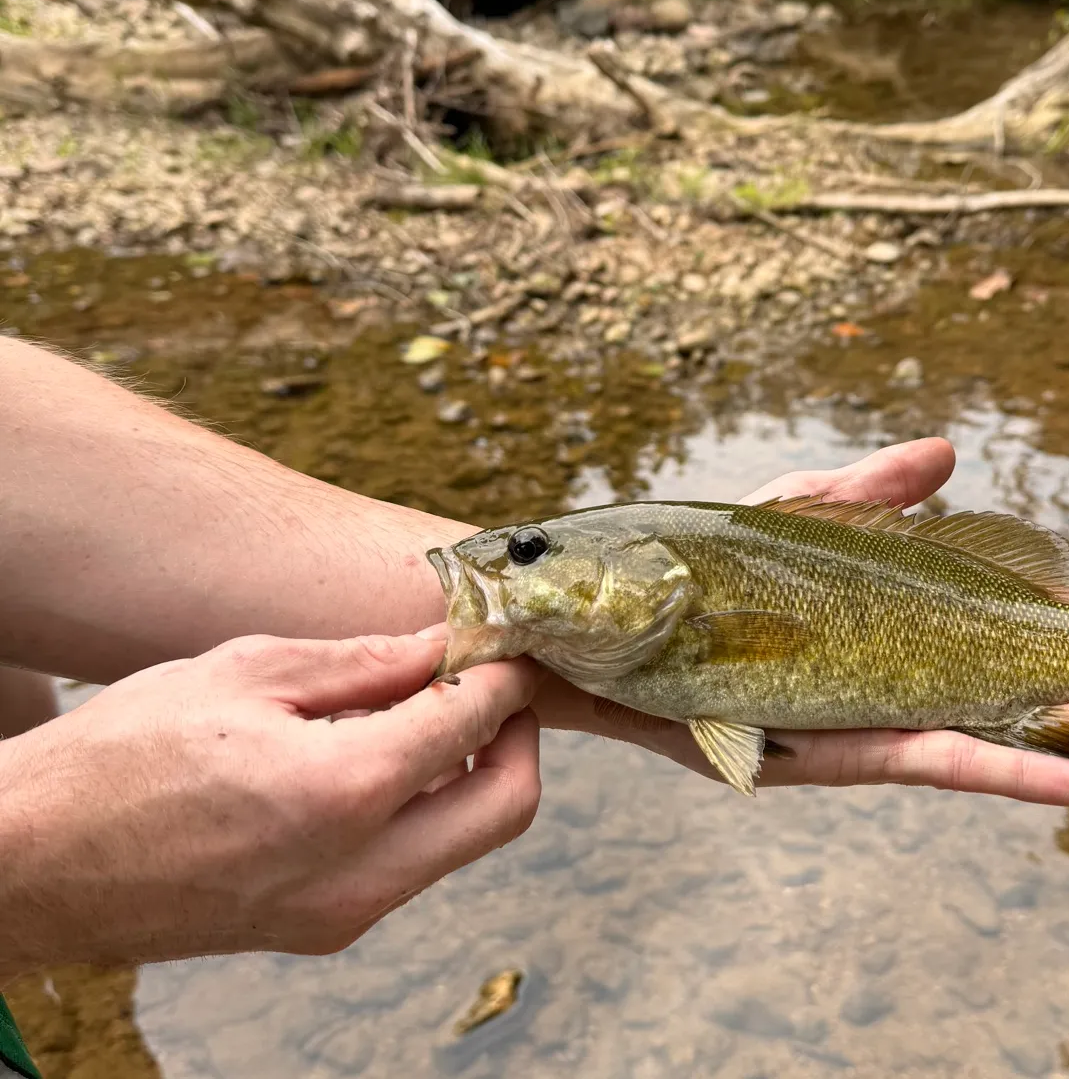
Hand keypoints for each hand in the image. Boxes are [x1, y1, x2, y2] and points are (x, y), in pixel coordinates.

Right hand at [0, 632, 538, 980]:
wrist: (30, 866)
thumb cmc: (121, 755)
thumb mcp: (247, 671)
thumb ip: (365, 661)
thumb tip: (446, 643)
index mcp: (342, 792)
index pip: (478, 722)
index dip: (508, 672)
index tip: (509, 639)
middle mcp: (358, 872)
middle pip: (508, 806)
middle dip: (518, 733)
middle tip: (492, 679)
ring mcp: (342, 915)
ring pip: (465, 840)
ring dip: (475, 771)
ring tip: (433, 706)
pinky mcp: (319, 931)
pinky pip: (412, 864)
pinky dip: (427, 807)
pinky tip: (386, 756)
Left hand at [533, 437, 1068, 804]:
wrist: (590, 615)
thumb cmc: (690, 567)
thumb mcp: (789, 515)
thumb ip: (868, 490)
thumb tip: (948, 453)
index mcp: (887, 630)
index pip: (1004, 632)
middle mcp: (884, 685)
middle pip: (1012, 691)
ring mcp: (858, 721)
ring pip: (988, 732)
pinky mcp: (815, 750)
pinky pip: (919, 760)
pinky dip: (998, 766)